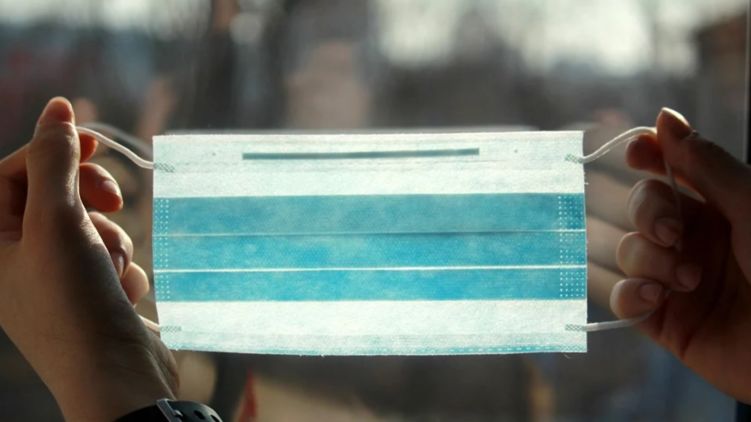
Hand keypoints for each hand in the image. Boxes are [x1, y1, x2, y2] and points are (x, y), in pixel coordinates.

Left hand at [0, 98, 176, 420]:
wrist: (117, 376)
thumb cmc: (74, 302)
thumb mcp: (58, 221)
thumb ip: (55, 160)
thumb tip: (58, 108)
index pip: (12, 173)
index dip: (51, 150)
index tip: (94, 140)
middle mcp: (16, 261)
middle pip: (53, 197)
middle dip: (88, 197)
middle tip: (114, 198)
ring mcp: (55, 281)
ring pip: (90, 227)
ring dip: (111, 238)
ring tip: (112, 268)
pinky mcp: (90, 295)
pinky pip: (109, 258)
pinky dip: (121, 268)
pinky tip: (121, 294)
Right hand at [610, 107, 750, 402]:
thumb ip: (704, 164)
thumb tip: (663, 117)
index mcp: (721, 208)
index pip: (670, 172)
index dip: (648, 156)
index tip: (638, 151)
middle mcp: (695, 240)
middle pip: (640, 208)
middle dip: (646, 213)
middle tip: (672, 232)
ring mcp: (676, 281)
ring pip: (630, 252)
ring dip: (649, 260)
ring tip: (688, 279)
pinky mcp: (665, 322)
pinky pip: (623, 299)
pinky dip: (631, 295)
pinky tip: (657, 299)